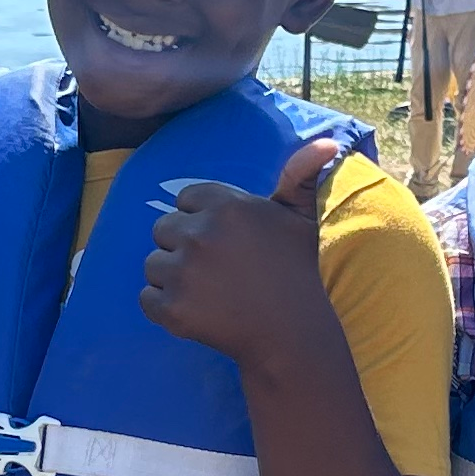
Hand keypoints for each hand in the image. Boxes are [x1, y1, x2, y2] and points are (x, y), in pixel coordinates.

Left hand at [143, 135, 345, 369]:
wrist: (292, 333)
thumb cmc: (298, 272)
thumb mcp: (301, 218)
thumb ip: (300, 176)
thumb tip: (327, 142)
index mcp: (227, 206)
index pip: (185, 199)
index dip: (202, 219)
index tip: (226, 242)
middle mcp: (200, 233)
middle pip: (163, 229)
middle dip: (183, 247)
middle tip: (216, 269)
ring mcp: (183, 272)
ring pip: (153, 264)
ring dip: (172, 278)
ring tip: (207, 291)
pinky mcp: (172, 308)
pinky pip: (147, 299)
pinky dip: (164, 308)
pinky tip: (195, 311)